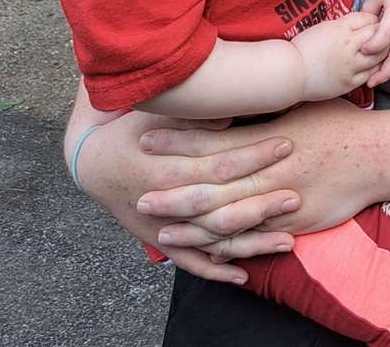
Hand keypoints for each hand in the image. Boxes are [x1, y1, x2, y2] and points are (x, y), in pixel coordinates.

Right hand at [73, 108, 300, 281]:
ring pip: (212, 241)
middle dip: (261, 203)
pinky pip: (190, 262)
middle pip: (221, 207)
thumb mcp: (159, 114)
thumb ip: (195, 116)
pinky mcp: (160, 241)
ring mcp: (163, 227)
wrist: (93, 163)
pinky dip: (216, 271)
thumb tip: (232, 113)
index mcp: (167, 169)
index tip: (286, 145)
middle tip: (296, 197)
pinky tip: (244, 276)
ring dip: (251, 243)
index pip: (219, 164)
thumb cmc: (134, 130)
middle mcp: (166, 202)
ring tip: (289, 242)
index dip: (253, 156)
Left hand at [137, 98, 372, 246]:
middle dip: (173, 191)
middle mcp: (268, 170)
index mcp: (266, 138)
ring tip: (162, 229)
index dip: (177, 141)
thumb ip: (266, 109)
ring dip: (191, 225)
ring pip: (227, 217)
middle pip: (211, 184)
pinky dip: (227, 245)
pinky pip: (254, 238)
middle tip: (140, 195)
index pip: (212, 140)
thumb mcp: (300, 107)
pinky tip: (206, 249)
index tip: (147, 139)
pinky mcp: (293, 223)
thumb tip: (235, 97)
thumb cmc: (339, 124)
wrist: (377, 154)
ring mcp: (280, 199)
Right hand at [293, 11, 384, 100]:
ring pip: (380, 56)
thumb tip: (364, 21)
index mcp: (341, 30)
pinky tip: (370, 65)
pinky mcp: (349, 82)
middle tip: (381, 37)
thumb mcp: (324, 27)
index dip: (374, 21)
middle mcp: (348, 47)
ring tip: (377, 51)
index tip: (372, 24)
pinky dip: (374, 68)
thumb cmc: (304, 48)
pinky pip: (371, 74)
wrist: (289, 73)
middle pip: (379, 36)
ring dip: (382, 52)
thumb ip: (345, 23)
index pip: (369, 19)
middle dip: (382, 35)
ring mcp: (350, 66)